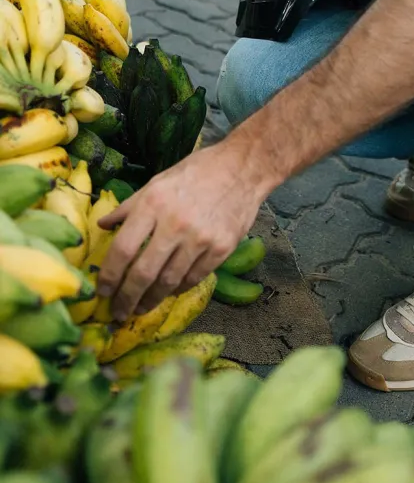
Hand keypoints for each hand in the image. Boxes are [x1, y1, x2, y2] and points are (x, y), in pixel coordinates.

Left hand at [96, 142, 265, 321]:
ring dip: (151, 300)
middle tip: (117, 313)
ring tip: (140, 309)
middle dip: (126, 298)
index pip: (123, 249)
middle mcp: (175, 224)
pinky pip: (194, 278)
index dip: (109, 276)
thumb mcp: (157, 182)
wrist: (242, 169)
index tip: (102, 292)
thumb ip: (130, 207)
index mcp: (153, 204)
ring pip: (169, 281)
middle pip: (143, 273)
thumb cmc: (197, 173)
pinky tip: (168, 292)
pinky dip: (178, 289)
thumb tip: (102, 225)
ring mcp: (201, 238)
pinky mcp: (221, 248)